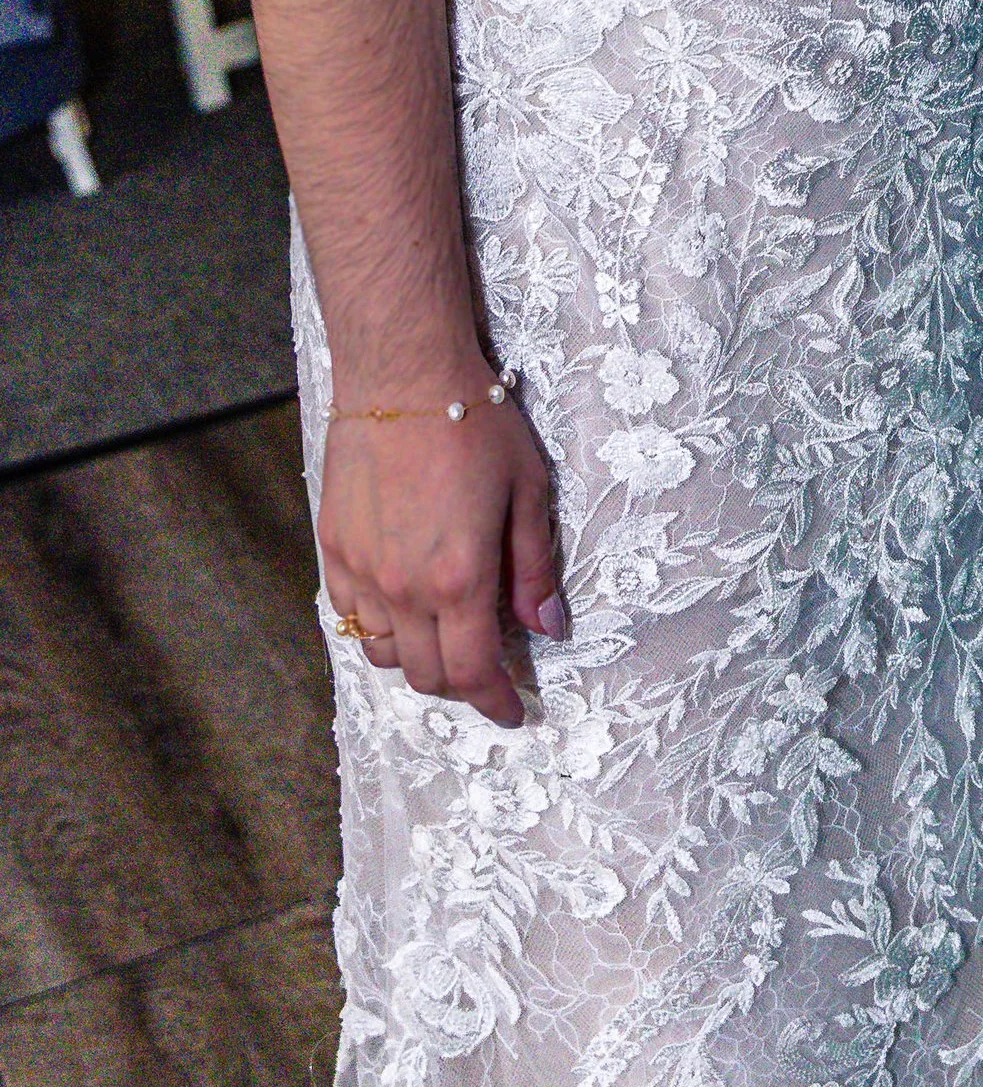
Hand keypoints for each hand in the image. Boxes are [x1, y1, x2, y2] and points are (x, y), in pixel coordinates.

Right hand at [317, 384, 564, 729]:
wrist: (403, 375)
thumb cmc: (476, 423)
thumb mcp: (527, 492)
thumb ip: (533, 568)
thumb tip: (546, 627)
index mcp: (460, 578)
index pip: (473, 672)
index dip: (495, 701)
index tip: (512, 711)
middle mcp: (404, 587)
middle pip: (427, 674)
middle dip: (462, 685)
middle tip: (487, 670)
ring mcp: (362, 571)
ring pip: (383, 653)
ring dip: (417, 659)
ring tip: (446, 638)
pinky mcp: (333, 549)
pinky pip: (350, 616)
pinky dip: (378, 628)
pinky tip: (402, 608)